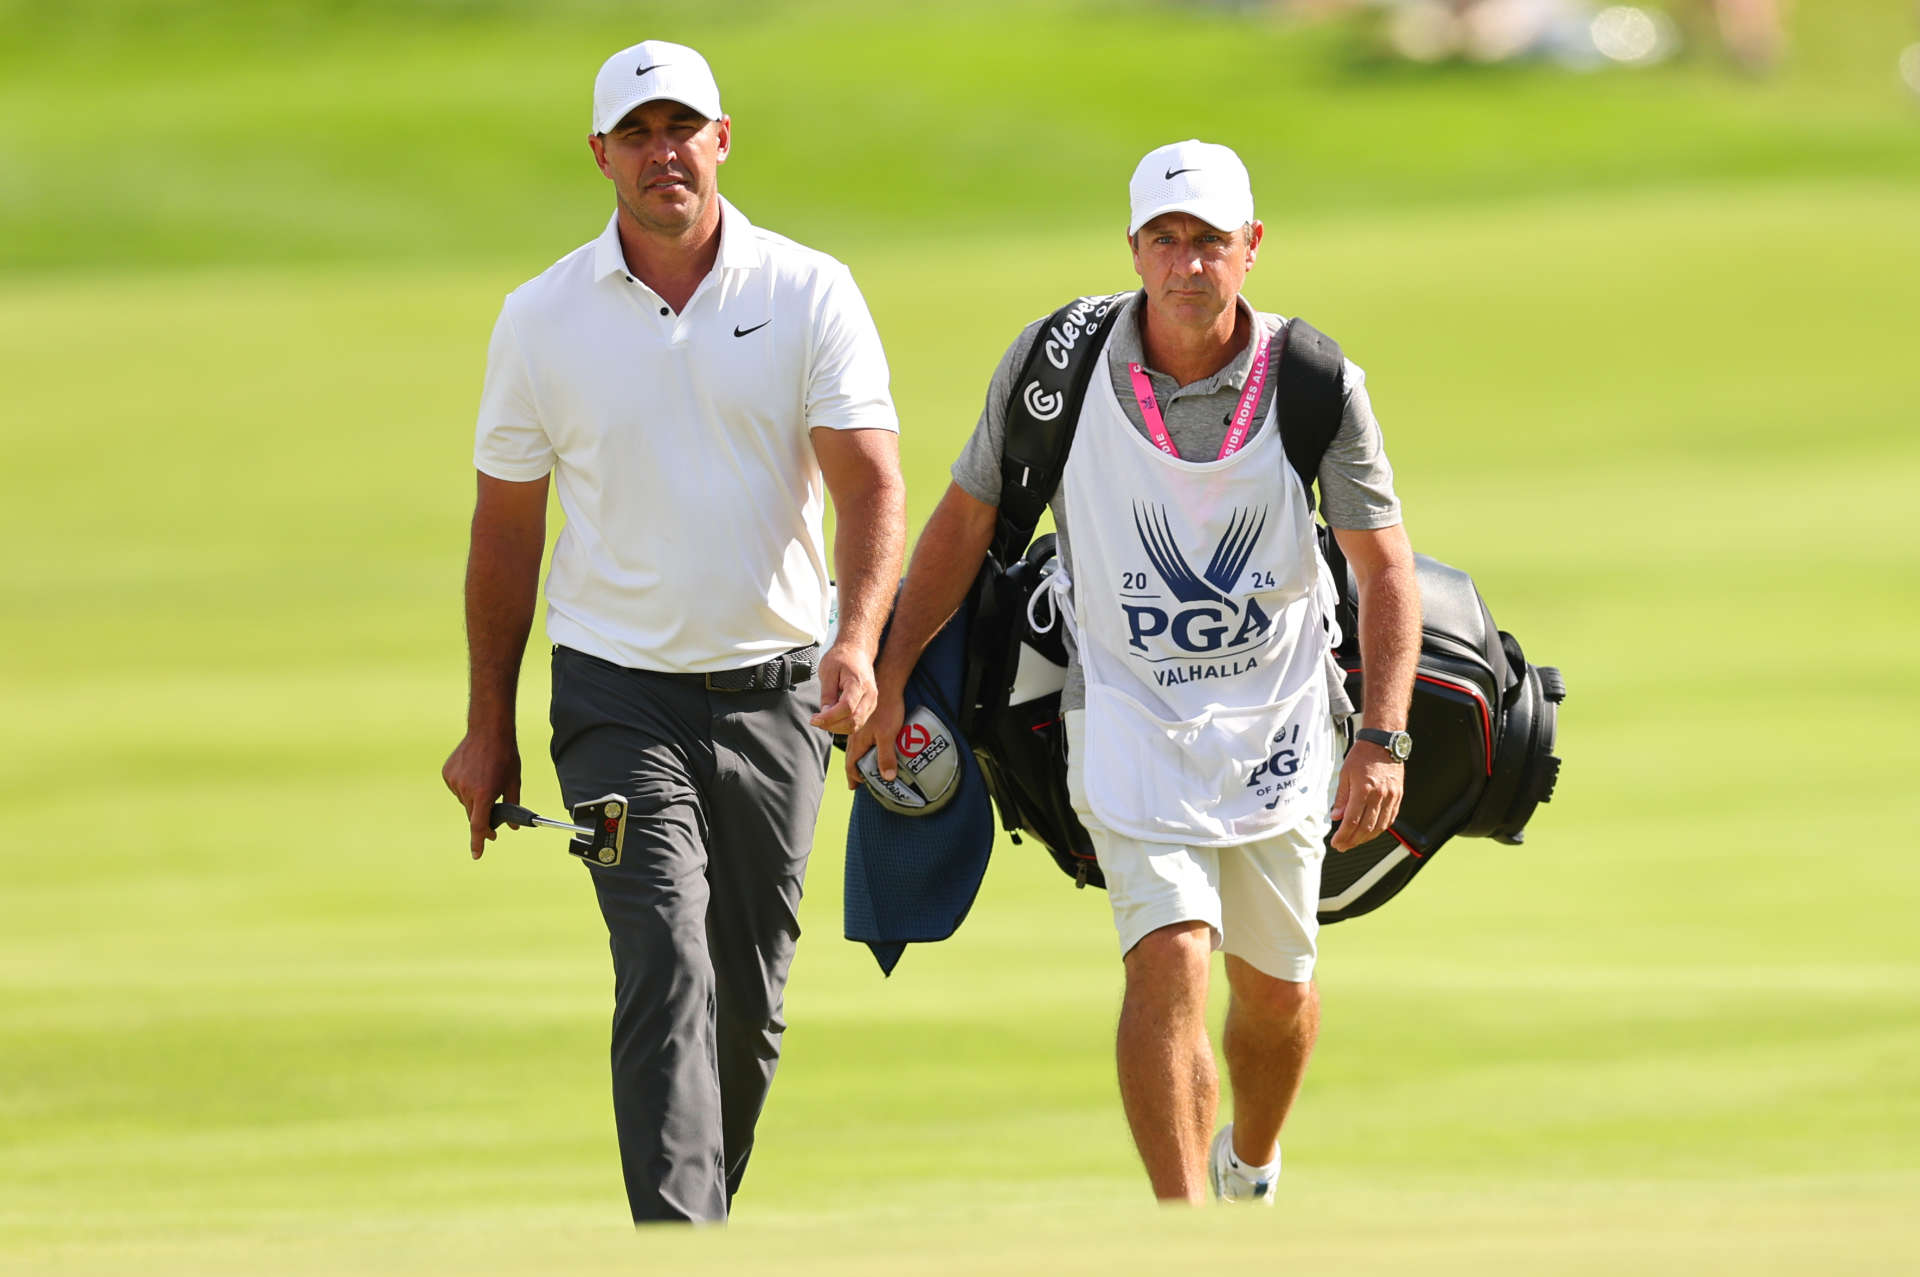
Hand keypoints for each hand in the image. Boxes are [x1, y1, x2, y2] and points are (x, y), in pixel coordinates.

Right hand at [442, 729, 520, 859]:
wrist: (489, 730)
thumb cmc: (505, 756)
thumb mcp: (514, 782)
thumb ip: (513, 805)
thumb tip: (514, 826)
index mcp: (484, 794)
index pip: (478, 825)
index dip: (478, 842)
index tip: (477, 855)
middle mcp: (467, 790)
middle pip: (472, 814)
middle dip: (482, 819)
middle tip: (493, 824)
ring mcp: (454, 782)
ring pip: (465, 801)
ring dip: (474, 799)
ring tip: (486, 780)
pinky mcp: (448, 774)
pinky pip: (457, 788)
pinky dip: (466, 787)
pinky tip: (475, 773)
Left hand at [810, 641, 877, 737]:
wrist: (857, 651)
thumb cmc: (842, 657)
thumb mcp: (828, 671)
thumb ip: (827, 693)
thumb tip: (825, 712)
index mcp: (859, 683)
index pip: (846, 708)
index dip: (829, 717)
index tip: (814, 719)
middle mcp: (870, 695)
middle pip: (853, 721)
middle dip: (832, 726)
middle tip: (816, 721)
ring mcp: (872, 702)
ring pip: (857, 725)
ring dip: (838, 728)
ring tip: (823, 720)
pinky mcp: (870, 706)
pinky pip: (858, 722)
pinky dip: (844, 725)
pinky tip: (833, 718)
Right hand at [842, 682, 905, 790]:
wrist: (887, 684)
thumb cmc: (888, 709)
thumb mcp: (888, 735)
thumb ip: (886, 756)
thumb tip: (887, 777)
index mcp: (858, 741)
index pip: (851, 765)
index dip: (853, 777)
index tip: (855, 786)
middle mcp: (855, 735)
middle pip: (851, 758)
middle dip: (853, 771)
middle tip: (856, 782)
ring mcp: (859, 727)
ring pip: (855, 748)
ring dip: (857, 760)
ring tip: (863, 768)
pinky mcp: (866, 720)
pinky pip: (860, 739)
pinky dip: (861, 748)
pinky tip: (868, 747)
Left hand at [1329, 741, 1404, 851]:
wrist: (1383, 742)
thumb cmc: (1362, 755)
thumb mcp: (1345, 774)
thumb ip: (1342, 798)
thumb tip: (1336, 817)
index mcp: (1364, 789)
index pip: (1352, 821)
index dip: (1343, 836)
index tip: (1336, 842)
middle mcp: (1380, 795)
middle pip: (1366, 828)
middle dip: (1353, 841)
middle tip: (1343, 846)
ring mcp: (1391, 797)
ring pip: (1380, 827)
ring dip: (1366, 838)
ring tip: (1355, 842)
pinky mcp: (1398, 796)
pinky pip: (1391, 819)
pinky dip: (1381, 829)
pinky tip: (1371, 832)